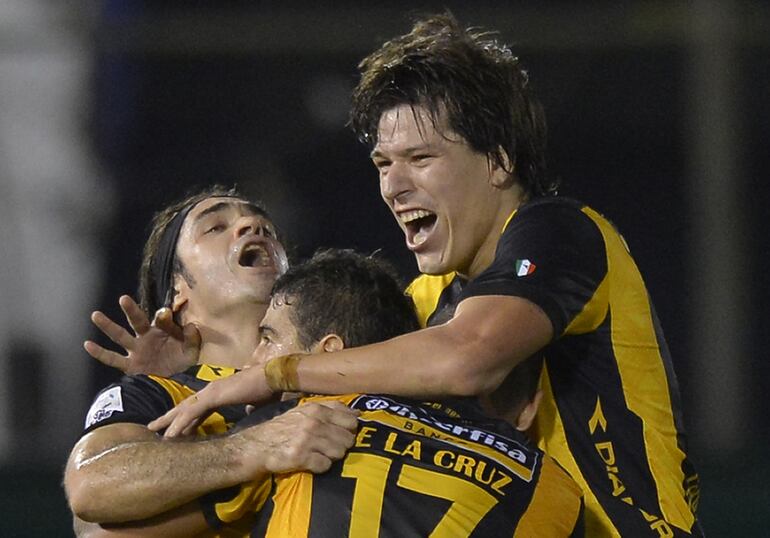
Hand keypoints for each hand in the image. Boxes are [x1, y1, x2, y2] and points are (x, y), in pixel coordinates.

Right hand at [84, 295, 200, 375]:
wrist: (176, 383)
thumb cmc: (184, 362)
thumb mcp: (192, 351)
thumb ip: (192, 339)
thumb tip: (192, 326)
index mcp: (163, 330)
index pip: (161, 319)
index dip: (163, 316)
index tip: (166, 313)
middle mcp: (147, 337)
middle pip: (137, 320)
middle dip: (131, 310)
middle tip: (123, 299)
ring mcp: (136, 350)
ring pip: (120, 336)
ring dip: (108, 326)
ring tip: (95, 315)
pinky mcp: (130, 365)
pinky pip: (113, 358)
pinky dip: (100, 353)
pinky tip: (88, 344)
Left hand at [148, 365, 274, 436]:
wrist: (274, 376)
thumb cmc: (268, 388)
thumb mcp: (257, 403)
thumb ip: (250, 408)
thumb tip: (249, 412)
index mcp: (220, 391)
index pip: (198, 407)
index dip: (187, 419)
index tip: (177, 430)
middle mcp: (212, 390)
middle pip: (184, 406)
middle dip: (169, 418)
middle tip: (153, 427)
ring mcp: (211, 391)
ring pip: (183, 410)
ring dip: (168, 422)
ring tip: (154, 432)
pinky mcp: (213, 396)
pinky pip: (191, 413)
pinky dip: (179, 424)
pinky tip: (169, 435)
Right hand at [236, 401, 358, 475]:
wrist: (253, 447)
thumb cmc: (280, 430)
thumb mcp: (302, 412)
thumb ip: (328, 411)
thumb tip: (356, 414)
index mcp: (316, 408)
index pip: (349, 417)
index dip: (349, 429)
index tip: (342, 434)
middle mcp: (313, 421)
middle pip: (348, 437)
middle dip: (342, 445)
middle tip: (329, 448)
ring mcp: (307, 439)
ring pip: (340, 452)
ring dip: (332, 457)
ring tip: (319, 455)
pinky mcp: (300, 457)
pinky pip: (325, 466)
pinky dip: (320, 467)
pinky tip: (310, 463)